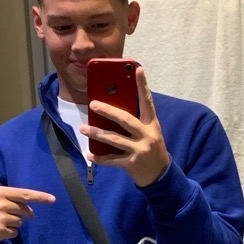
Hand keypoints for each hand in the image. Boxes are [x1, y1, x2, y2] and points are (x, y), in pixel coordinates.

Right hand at [0, 154, 55, 240]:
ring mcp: (3, 218)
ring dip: (14, 223)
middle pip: (25, 210)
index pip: (25, 194)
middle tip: (13, 213)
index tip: (52, 199)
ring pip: (20, 222)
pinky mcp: (1, 230)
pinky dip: (9, 232)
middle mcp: (3, 204)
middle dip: (23, 213)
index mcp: (0, 192)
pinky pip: (14, 232)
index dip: (40, 197)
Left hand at [82, 66, 170, 186]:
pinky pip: (113, 160)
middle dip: (108, 111)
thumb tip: (113, 106)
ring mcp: (140, 150)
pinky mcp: (132, 164)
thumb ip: (136, 120)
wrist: (160, 175)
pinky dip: (100, 158)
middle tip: (93, 104)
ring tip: (83, 128)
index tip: (138, 69)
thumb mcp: (149, 131)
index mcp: (151, 124)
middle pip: (126, 120)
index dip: (142, 85)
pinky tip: (90, 154)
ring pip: (115, 139)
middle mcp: (147, 135)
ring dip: (98, 133)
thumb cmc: (151, 148)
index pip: (147, 101)